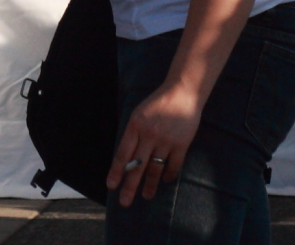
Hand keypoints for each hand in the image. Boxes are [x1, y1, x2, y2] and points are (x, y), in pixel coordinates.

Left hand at [110, 82, 202, 206]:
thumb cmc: (158, 104)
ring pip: (155, 169)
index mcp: (135, 126)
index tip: (111, 186)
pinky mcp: (182, 144)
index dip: (116, 172)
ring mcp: (166, 140)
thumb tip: (125, 159)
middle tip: (124, 202)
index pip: (123, 154)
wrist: (183, 93)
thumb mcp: (138, 114)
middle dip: (130, 186)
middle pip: (137, 165)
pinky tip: (164, 181)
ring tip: (145, 196)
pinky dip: (168, 175)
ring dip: (149, 185)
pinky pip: (174, 165)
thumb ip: (132, 134)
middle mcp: (149, 135)